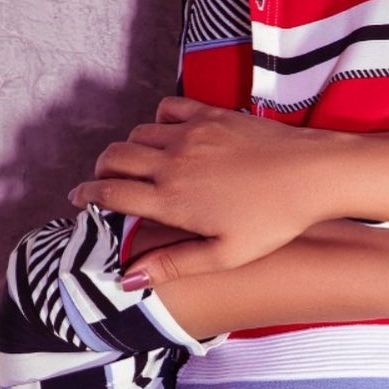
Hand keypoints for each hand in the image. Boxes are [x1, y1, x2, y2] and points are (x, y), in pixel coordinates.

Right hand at [68, 98, 348, 285]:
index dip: (87, 195)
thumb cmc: (273, 222)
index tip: (77, 199)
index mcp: (173, 200)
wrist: (311, 175)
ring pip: (137, 133)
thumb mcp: (224, 255)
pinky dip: (157, 122)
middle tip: (102, 183)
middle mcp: (173, 162)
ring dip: (128, 148)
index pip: (112, 193)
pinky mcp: (210, 114)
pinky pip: (167, 109)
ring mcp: (191, 134)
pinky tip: (166, 136)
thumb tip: (127, 278)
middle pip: (115, 157)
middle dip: (101, 170)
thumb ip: (173, 264)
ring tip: (135, 165)